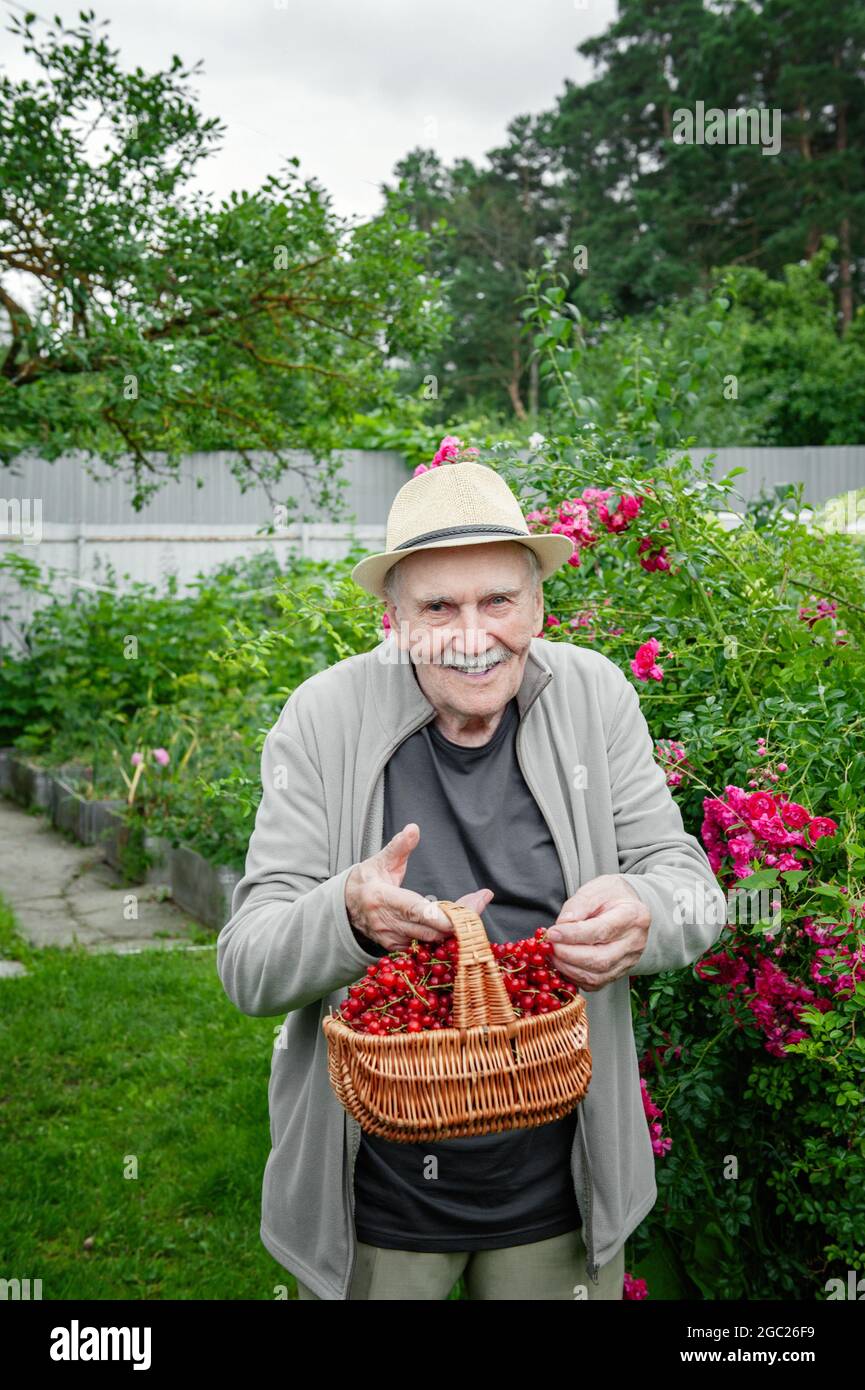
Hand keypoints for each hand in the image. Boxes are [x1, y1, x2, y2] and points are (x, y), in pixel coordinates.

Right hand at [345, 821, 493, 951]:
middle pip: (430, 928)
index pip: (414, 910)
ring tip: (474, 906)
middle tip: (480, 899)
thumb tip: (414, 828)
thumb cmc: (367, 880)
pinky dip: (443, 935)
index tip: (462, 912)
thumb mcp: (380, 860)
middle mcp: (386, 922)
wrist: (346, 907)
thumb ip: (399, 847)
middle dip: (458, 918)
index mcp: (382, 898)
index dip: (439, 915)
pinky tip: (457, 921)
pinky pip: (425, 945)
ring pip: (431, 939)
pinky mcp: (396, 947)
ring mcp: (390, 938)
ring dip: (454, 926)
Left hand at [545, 875, 649, 991]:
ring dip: (568, 968)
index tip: (551, 933)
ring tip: (552, 954)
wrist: (626, 907)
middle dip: (568, 955)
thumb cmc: (610, 895)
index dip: (573, 935)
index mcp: (633, 916)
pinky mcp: (619, 973)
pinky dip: (574, 977)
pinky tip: (563, 963)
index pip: (601, 931)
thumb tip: (561, 925)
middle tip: (549, 946)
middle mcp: (635, 943)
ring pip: (597, 976)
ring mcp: (629, 961)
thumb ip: (579, 904)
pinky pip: (595, 984)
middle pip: (600, 959)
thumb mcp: (596, 889)